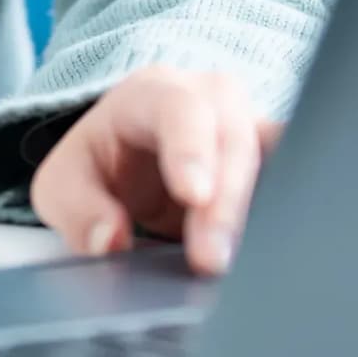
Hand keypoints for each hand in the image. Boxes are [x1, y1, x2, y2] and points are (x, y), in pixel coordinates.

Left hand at [30, 66, 281, 272]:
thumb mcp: (64, 184)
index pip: (179, 109)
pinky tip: (276, 248)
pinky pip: (293, 175)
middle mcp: (209, 99)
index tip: (194, 196)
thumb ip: (78, 211)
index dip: (191, 150)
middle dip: (227, 202)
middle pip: (234, 137)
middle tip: (211, 260)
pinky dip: (284, 210)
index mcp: (152, 93)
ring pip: (274, 155)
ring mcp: (248, 124)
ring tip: (245, 264)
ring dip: (263, 210)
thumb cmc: (102, 162)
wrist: (132, 154)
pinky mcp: (270, 156)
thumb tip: (111, 240)